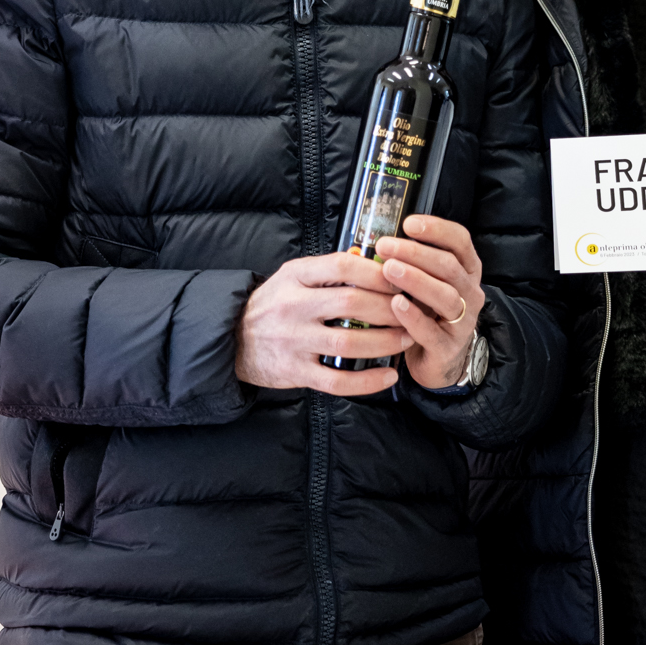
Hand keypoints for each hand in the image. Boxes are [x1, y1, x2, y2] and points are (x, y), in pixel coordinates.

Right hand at [234, 252, 415, 396]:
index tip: (401, 276)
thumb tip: (376, 263)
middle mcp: (293, 307)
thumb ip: (328, 271)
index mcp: (295, 277)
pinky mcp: (295, 372)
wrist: (231, 339)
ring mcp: (293, 341)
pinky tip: (388, 375)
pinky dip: (367, 381)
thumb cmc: (273, 304)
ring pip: (348, 343)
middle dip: (390, 308)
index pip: (341, 266)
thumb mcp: (292, 276)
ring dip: (386, 342)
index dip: (376, 271)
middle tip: (414, 309)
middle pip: (351, 304)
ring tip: (408, 338)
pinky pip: (336, 380)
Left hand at [373, 215, 485, 390]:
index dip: (436, 229)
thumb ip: (413, 262)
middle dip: (416, 253)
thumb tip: (380, 238)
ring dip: (416, 280)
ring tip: (389, 270)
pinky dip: (413, 316)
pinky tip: (395, 305)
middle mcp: (470, 292)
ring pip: (446, 296)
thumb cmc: (428, 313)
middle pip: (450, 266)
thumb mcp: (427, 282)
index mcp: (466, 270)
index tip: (409, 223)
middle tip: (385, 246)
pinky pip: (432, 331)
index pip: (460, 241)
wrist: (439, 359)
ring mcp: (463, 321)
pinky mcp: (448, 347)